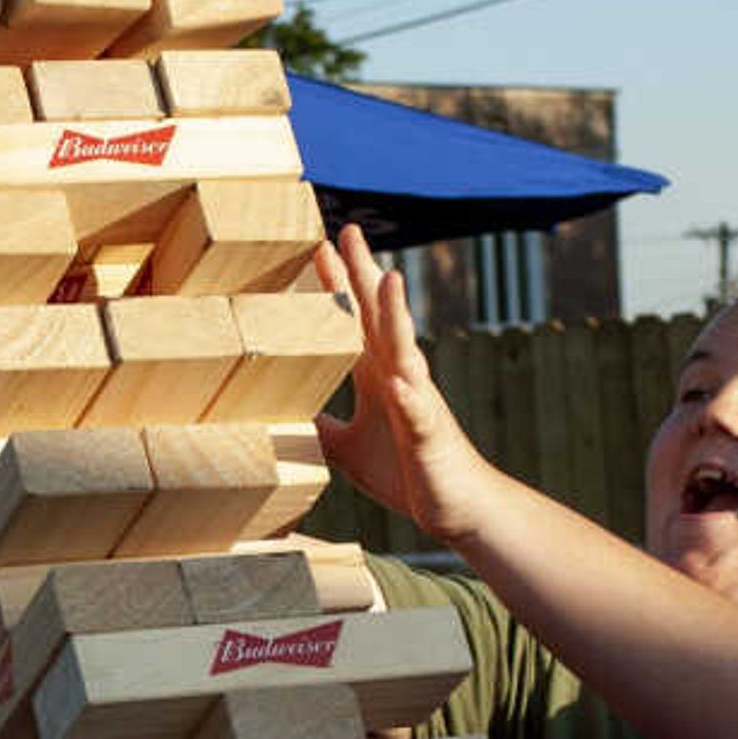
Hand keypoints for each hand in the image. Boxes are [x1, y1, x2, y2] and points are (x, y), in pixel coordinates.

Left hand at [314, 226, 512, 549]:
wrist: (455, 507)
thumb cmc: (406, 472)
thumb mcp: (346, 448)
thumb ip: (319, 426)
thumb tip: (282, 414)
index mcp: (378, 377)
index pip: (354, 321)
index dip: (337, 285)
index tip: (318, 246)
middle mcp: (399, 378)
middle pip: (380, 318)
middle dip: (364, 275)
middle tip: (348, 231)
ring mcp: (417, 403)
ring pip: (406, 351)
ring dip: (397, 317)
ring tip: (388, 279)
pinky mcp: (429, 436)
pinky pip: (419, 414)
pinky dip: (410, 397)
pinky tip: (401, 380)